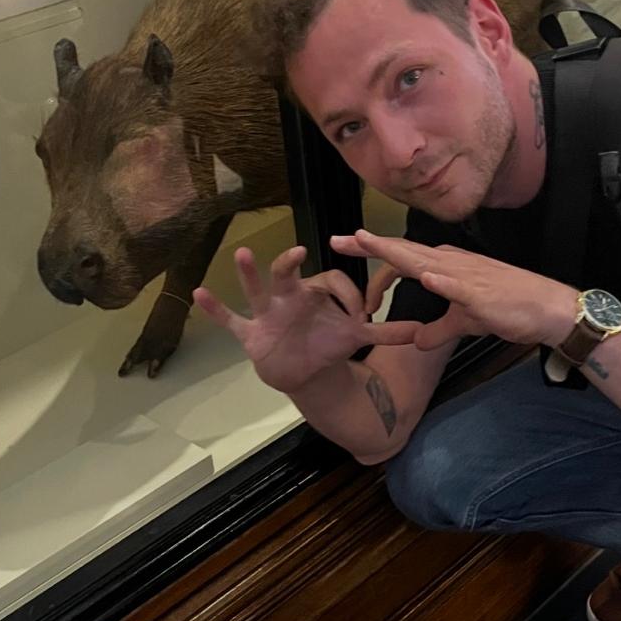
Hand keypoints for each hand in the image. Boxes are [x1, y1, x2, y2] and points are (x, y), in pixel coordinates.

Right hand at [193, 245, 421, 393]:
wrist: (303, 369)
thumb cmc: (326, 343)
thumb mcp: (356, 338)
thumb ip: (386, 333)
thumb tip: (421, 331)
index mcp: (316, 294)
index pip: (332, 282)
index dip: (350, 296)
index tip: (365, 317)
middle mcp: (288, 297)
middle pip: (288, 274)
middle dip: (290, 262)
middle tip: (299, 251)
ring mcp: (266, 313)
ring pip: (256, 289)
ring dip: (249, 273)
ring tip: (242, 253)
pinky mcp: (250, 332)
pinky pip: (231, 319)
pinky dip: (216, 309)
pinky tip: (199, 294)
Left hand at [330, 230, 578, 349]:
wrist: (549, 309)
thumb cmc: (510, 311)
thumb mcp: (465, 323)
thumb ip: (439, 329)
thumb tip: (416, 340)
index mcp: (447, 267)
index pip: (404, 257)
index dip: (375, 254)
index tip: (348, 250)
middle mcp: (452, 264)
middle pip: (404, 251)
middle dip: (370, 245)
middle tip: (337, 240)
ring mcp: (467, 275)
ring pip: (424, 260)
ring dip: (395, 252)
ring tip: (366, 242)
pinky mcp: (483, 293)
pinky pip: (458, 286)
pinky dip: (441, 281)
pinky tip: (424, 278)